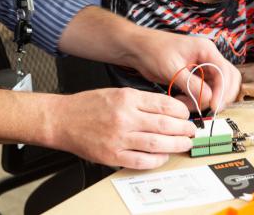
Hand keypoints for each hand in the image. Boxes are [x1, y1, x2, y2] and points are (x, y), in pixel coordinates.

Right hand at [51, 88, 195, 168]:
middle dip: (184, 129)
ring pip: (157, 144)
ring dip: (175, 145)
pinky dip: (156, 160)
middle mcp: (124, 117)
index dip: (181, 111)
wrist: (62, 119)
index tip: (186, 115)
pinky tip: (163, 156)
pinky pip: (141, 161)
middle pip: (164, 125)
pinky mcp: (112, 155)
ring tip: (184, 144)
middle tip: (191, 131)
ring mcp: (118, 138)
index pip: (163, 104)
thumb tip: (167, 109)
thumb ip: (140, 100)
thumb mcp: (116, 92)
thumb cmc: (88, 105)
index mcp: (126, 98)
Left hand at [128, 29, 241, 112]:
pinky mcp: (194, 76)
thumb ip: (191, 84)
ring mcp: (202, 67)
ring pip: (215, 88)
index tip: (214, 106)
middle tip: (208, 110)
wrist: (137, 49)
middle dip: (220, 96)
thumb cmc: (152, 51)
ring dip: (204, 100)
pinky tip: (181, 100)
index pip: (225, 72)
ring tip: (185, 104)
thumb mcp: (171, 69)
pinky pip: (203, 91)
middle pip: (227, 80)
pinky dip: (195, 99)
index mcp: (206, 50)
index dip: (224, 91)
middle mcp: (208, 58)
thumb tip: (209, 99)